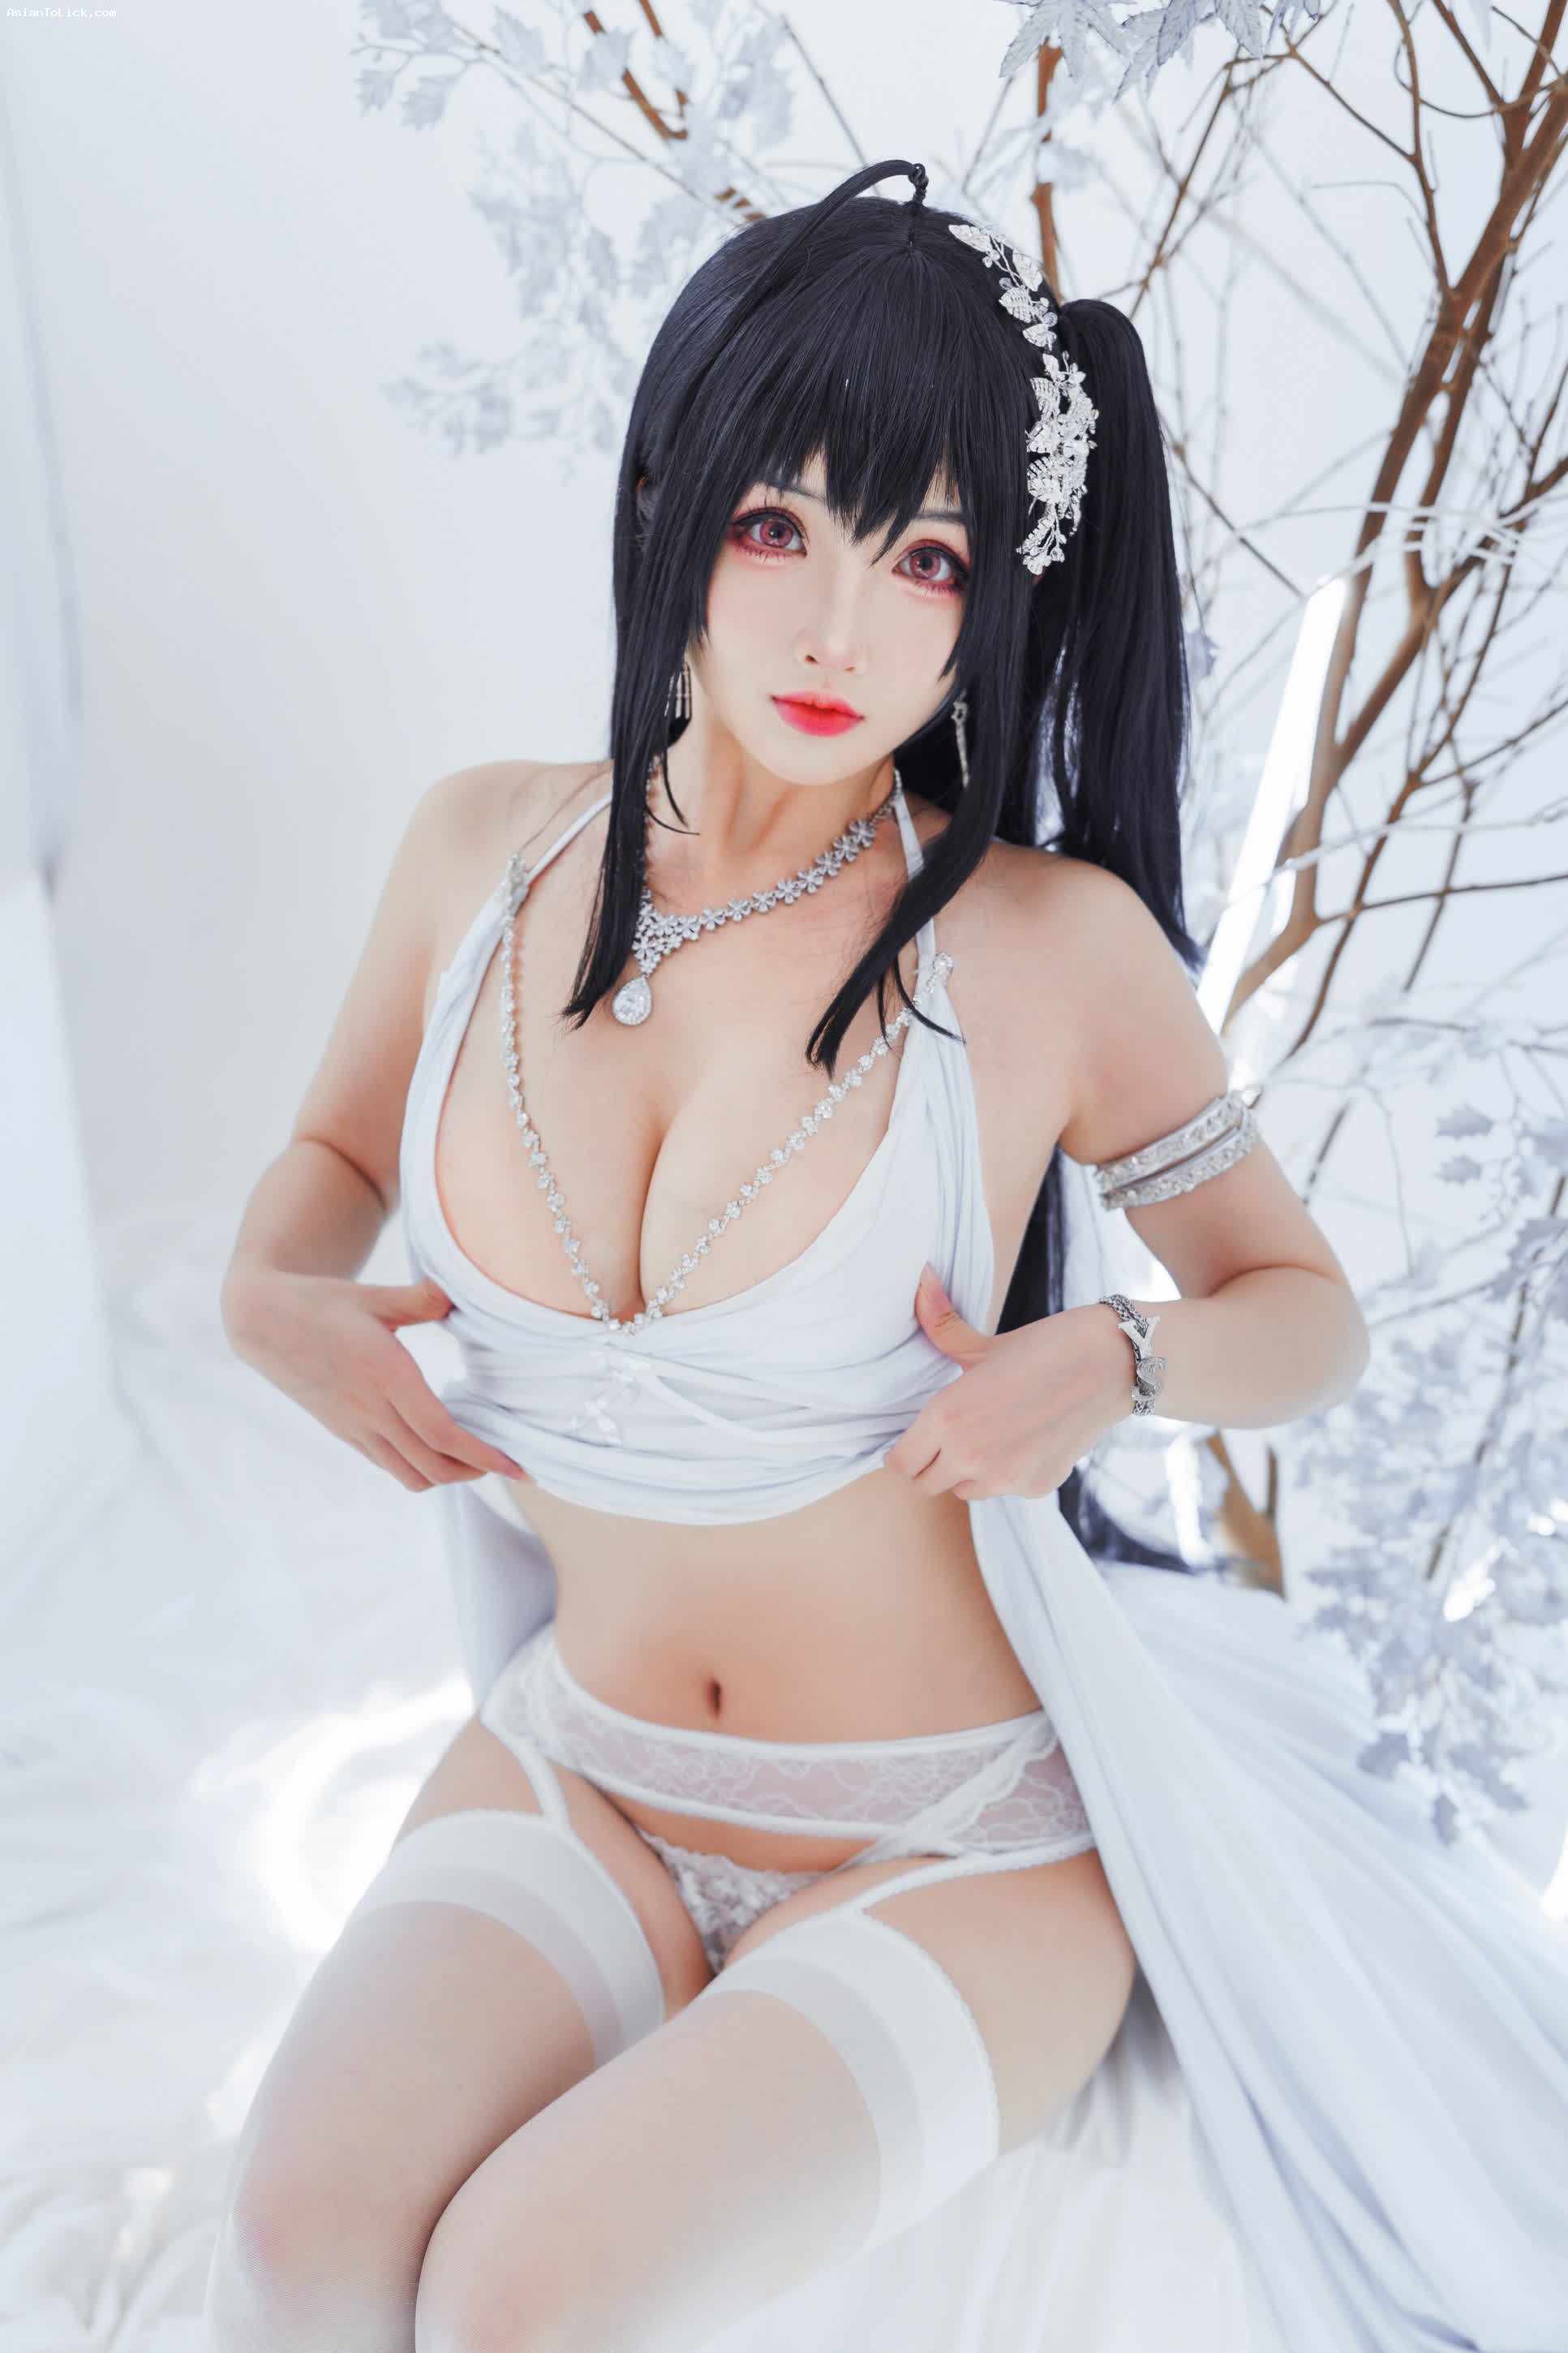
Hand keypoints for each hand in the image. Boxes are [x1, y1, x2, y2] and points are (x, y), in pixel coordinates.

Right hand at [223, 1269, 531, 1493]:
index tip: (516, 1466)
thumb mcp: (373, 1296)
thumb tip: (452, 1294)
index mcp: (385, 1375)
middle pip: (432, 1465)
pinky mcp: (343, 1431)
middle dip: (474, 1472)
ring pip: (409, 1474)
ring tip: (474, 1460)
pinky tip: (435, 1448)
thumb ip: (419, 1298)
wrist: (264, 1322)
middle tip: (506, 1462)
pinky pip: (387, 1465)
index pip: (442, 1433)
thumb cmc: (323, 1303)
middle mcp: (370, 1410)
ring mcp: (354, 1426)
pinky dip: (418, 1467)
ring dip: (446, 1475)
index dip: (482, 1456)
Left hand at [882, 1264, 1130, 1501]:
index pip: (899, 1465)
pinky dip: (1006, 1472)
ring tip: (992, 1431)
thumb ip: (941, 1325)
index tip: (915, 1439)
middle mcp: (970, 1455)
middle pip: (925, 1485)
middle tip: (950, 1435)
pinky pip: (1003, 1489)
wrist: (1111, 1363)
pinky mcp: (1035, 1487)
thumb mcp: (985, 1343)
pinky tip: (1025, 1438)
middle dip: (931, 1464)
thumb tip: (920, 1277)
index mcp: (947, 1417)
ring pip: (963, 1490)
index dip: (903, 1452)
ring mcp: (1005, 1477)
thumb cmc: (1044, 1347)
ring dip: (967, 1471)